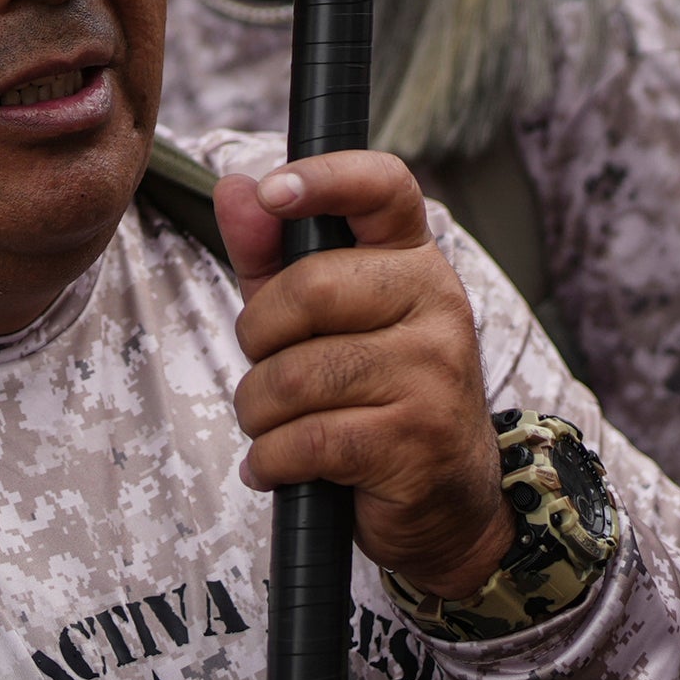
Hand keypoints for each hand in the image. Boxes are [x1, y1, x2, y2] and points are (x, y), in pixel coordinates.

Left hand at [218, 149, 509, 600]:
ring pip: (297, 374)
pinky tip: (280, 465)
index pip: (384, 188)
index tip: (274, 191)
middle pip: (311, 290)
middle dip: (257, 337)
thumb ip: (273, 254)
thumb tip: (234, 189)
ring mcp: (434, 372)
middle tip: (265, 365)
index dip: (326, 178)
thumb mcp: (317, 318)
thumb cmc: (369, 394)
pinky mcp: (417, 439)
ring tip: (273, 425)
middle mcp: (437, 302)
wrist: (446, 501)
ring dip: (258, 410)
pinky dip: (271, 460)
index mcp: (414, 259)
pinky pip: (307, 439)